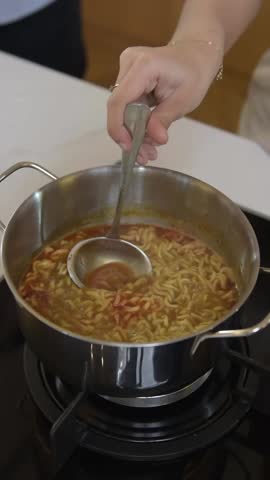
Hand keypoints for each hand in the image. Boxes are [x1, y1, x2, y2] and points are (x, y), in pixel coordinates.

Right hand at [107, 41, 221, 163]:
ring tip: (149, 152)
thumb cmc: (195, 74)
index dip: (118, 127)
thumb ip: (165, 119)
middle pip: (119, 108)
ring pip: (122, 110)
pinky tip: (147, 138)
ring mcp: (126, 69)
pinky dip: (136, 124)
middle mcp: (129, 63)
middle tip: (145, 156)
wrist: (196, 55)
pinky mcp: (127, 78)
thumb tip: (154, 139)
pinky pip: (127, 106)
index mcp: (144, 65)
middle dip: (130, 135)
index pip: (119, 100)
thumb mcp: (184, 100)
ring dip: (134, 133)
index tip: (128, 147)